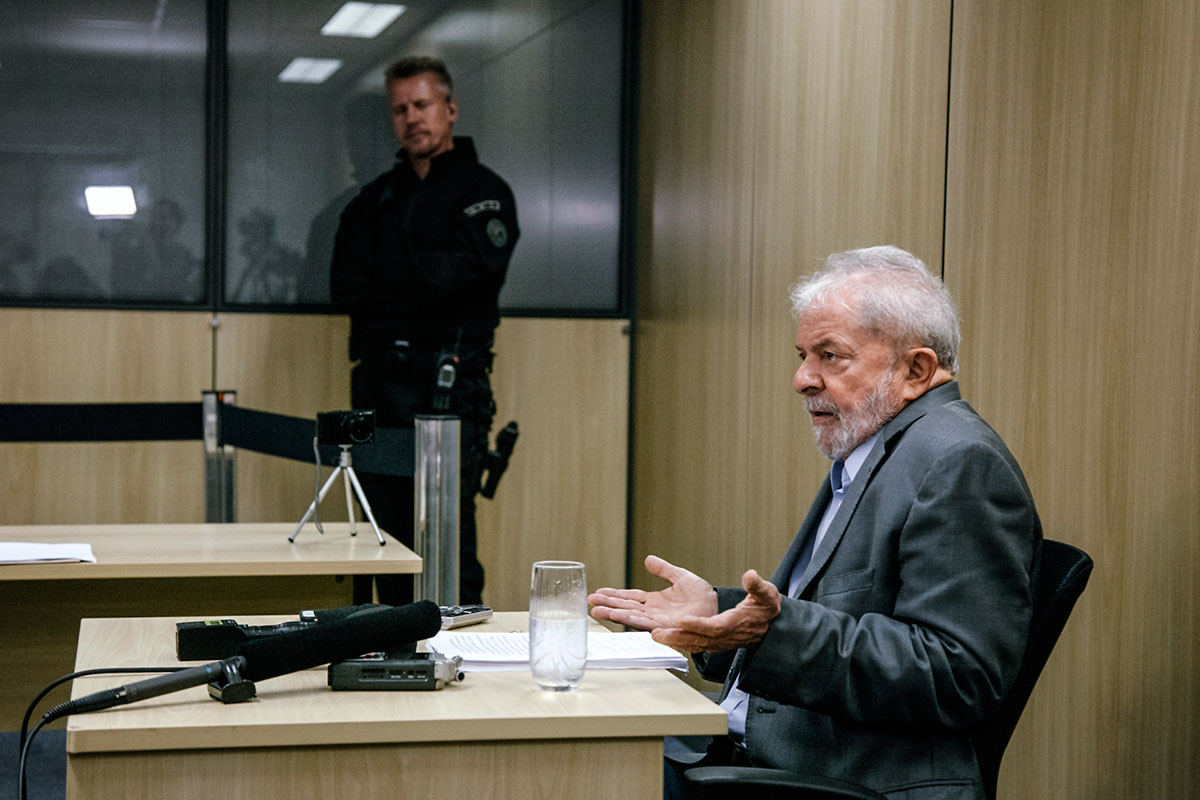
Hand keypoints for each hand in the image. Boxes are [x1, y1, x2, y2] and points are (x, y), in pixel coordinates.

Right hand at [588, 555, 718, 631]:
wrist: (718, 607)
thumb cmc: (703, 596)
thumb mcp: (680, 577)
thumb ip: (663, 569)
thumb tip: (648, 559)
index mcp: (655, 601)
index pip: (630, 597)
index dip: (614, 594)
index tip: (598, 591)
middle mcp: (653, 612)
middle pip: (625, 607)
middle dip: (607, 604)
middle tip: (590, 601)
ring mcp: (657, 621)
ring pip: (630, 616)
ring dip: (613, 613)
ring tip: (596, 610)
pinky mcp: (664, 627)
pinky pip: (644, 624)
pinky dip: (630, 620)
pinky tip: (618, 616)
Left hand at [651, 569, 781, 653]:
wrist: (769, 627)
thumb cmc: (765, 609)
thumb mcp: (766, 594)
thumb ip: (757, 585)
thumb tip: (750, 575)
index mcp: (736, 623)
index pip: (715, 626)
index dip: (698, 624)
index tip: (682, 620)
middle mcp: (725, 636)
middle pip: (698, 638)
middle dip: (677, 637)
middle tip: (657, 634)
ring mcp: (718, 641)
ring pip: (693, 643)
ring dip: (674, 641)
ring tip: (655, 637)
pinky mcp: (713, 642)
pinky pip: (694, 644)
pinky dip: (679, 642)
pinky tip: (665, 638)